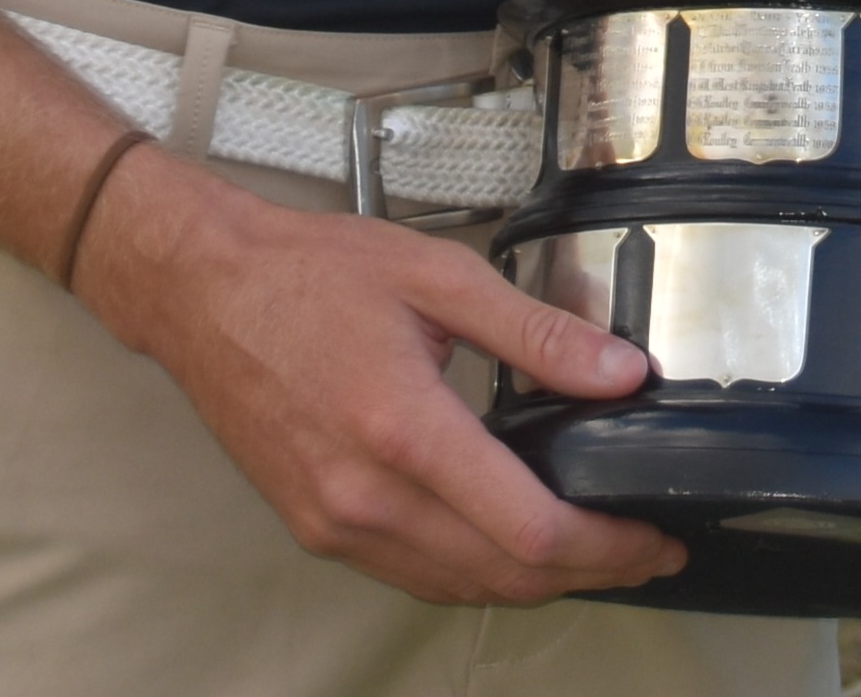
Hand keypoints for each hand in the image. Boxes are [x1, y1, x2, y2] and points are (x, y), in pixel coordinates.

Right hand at [77, 155, 687, 607]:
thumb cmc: (311, 274)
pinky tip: (509, 543)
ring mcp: (335, 522)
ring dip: (534, 582)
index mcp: (404, 428)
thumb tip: (623, 374)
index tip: (656, 537)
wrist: (204, 292)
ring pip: (458, 586)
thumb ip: (539, 333)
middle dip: (589, 572)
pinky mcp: (315, 528)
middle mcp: (365, 495)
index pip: (528, 529)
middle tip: (644, 550)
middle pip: (502, 574)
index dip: (607, 547)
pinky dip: (473, 573)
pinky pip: (413, 575)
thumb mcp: (440, 276)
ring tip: (593, 549)